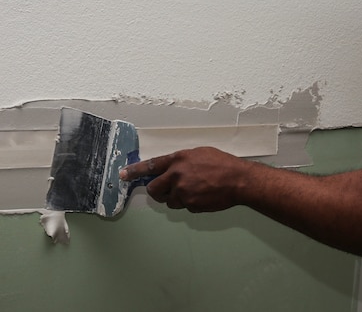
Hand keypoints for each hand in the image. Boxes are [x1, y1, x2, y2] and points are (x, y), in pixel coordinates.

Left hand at [120, 147, 251, 212]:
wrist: (239, 180)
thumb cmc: (222, 163)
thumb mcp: (198, 154)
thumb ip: (181, 161)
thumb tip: (171, 168)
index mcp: (178, 160)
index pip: (150, 166)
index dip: (134, 171)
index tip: (122, 175)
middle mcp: (177, 176)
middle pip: (155, 189)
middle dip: (157, 191)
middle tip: (165, 190)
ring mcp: (183, 193)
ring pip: (170, 201)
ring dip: (177, 198)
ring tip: (194, 189)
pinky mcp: (191, 206)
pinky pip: (184, 207)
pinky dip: (190, 203)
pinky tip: (203, 195)